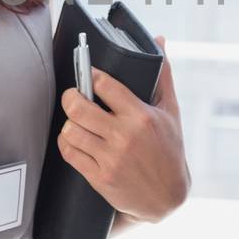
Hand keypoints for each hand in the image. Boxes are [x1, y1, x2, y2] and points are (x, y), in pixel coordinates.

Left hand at [58, 35, 189, 223]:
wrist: (168, 197)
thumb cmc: (170, 151)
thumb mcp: (171, 112)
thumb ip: (162, 76)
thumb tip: (160, 41)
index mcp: (142, 116)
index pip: (104, 85)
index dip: (91, 75)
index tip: (89, 75)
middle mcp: (124, 136)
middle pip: (79, 107)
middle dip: (70, 96)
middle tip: (73, 96)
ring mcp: (111, 158)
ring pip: (71, 130)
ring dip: (69, 122)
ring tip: (76, 119)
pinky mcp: (100, 177)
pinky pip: (70, 153)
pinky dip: (66, 143)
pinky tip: (74, 138)